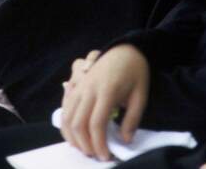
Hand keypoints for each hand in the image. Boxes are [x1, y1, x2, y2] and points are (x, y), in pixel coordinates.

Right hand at [61, 44, 149, 159]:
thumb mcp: (140, 94)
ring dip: (73, 137)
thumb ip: (132, 119)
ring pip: (68, 117)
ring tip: (85, 148)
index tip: (106, 156)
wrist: (125, 48)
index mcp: (107, 90)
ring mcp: (80, 86)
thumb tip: (125, 140)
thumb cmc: (135, 71)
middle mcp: (89, 88)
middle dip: (85, 145)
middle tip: (96, 155)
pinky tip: (75, 134)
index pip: (96, 123)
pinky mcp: (76, 85)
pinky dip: (66, 125)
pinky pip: (65, 108)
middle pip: (78, 123)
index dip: (99, 144)